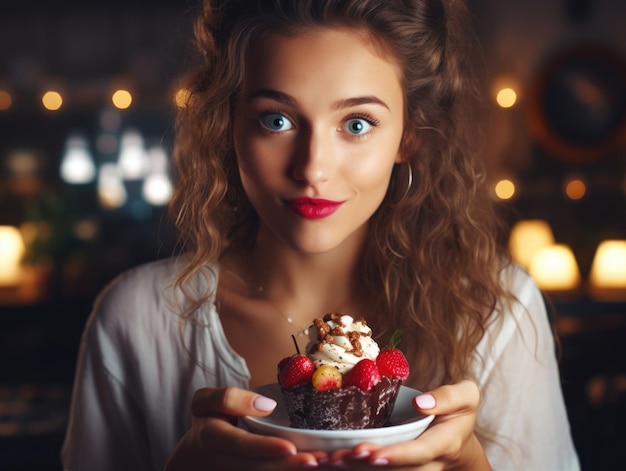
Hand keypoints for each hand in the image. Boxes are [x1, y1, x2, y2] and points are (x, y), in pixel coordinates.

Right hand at [164, 386, 325, 469]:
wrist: (193, 458)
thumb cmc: (208, 422)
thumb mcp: (205, 401)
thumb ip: (229, 398)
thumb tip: (266, 405)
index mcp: (209, 437)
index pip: (238, 443)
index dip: (263, 447)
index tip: (290, 447)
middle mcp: (219, 462)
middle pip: (254, 468)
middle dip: (285, 467)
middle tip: (316, 460)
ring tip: (318, 465)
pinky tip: (310, 470)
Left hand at [328, 380, 490, 469]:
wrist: (458, 443)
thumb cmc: (458, 414)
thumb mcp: (466, 396)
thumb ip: (450, 396)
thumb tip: (421, 402)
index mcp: (445, 443)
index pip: (420, 453)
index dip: (397, 456)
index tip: (371, 454)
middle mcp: (428, 464)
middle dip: (365, 466)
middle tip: (337, 457)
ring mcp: (413, 470)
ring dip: (354, 470)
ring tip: (328, 461)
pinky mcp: (397, 469)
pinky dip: (353, 469)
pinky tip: (327, 463)